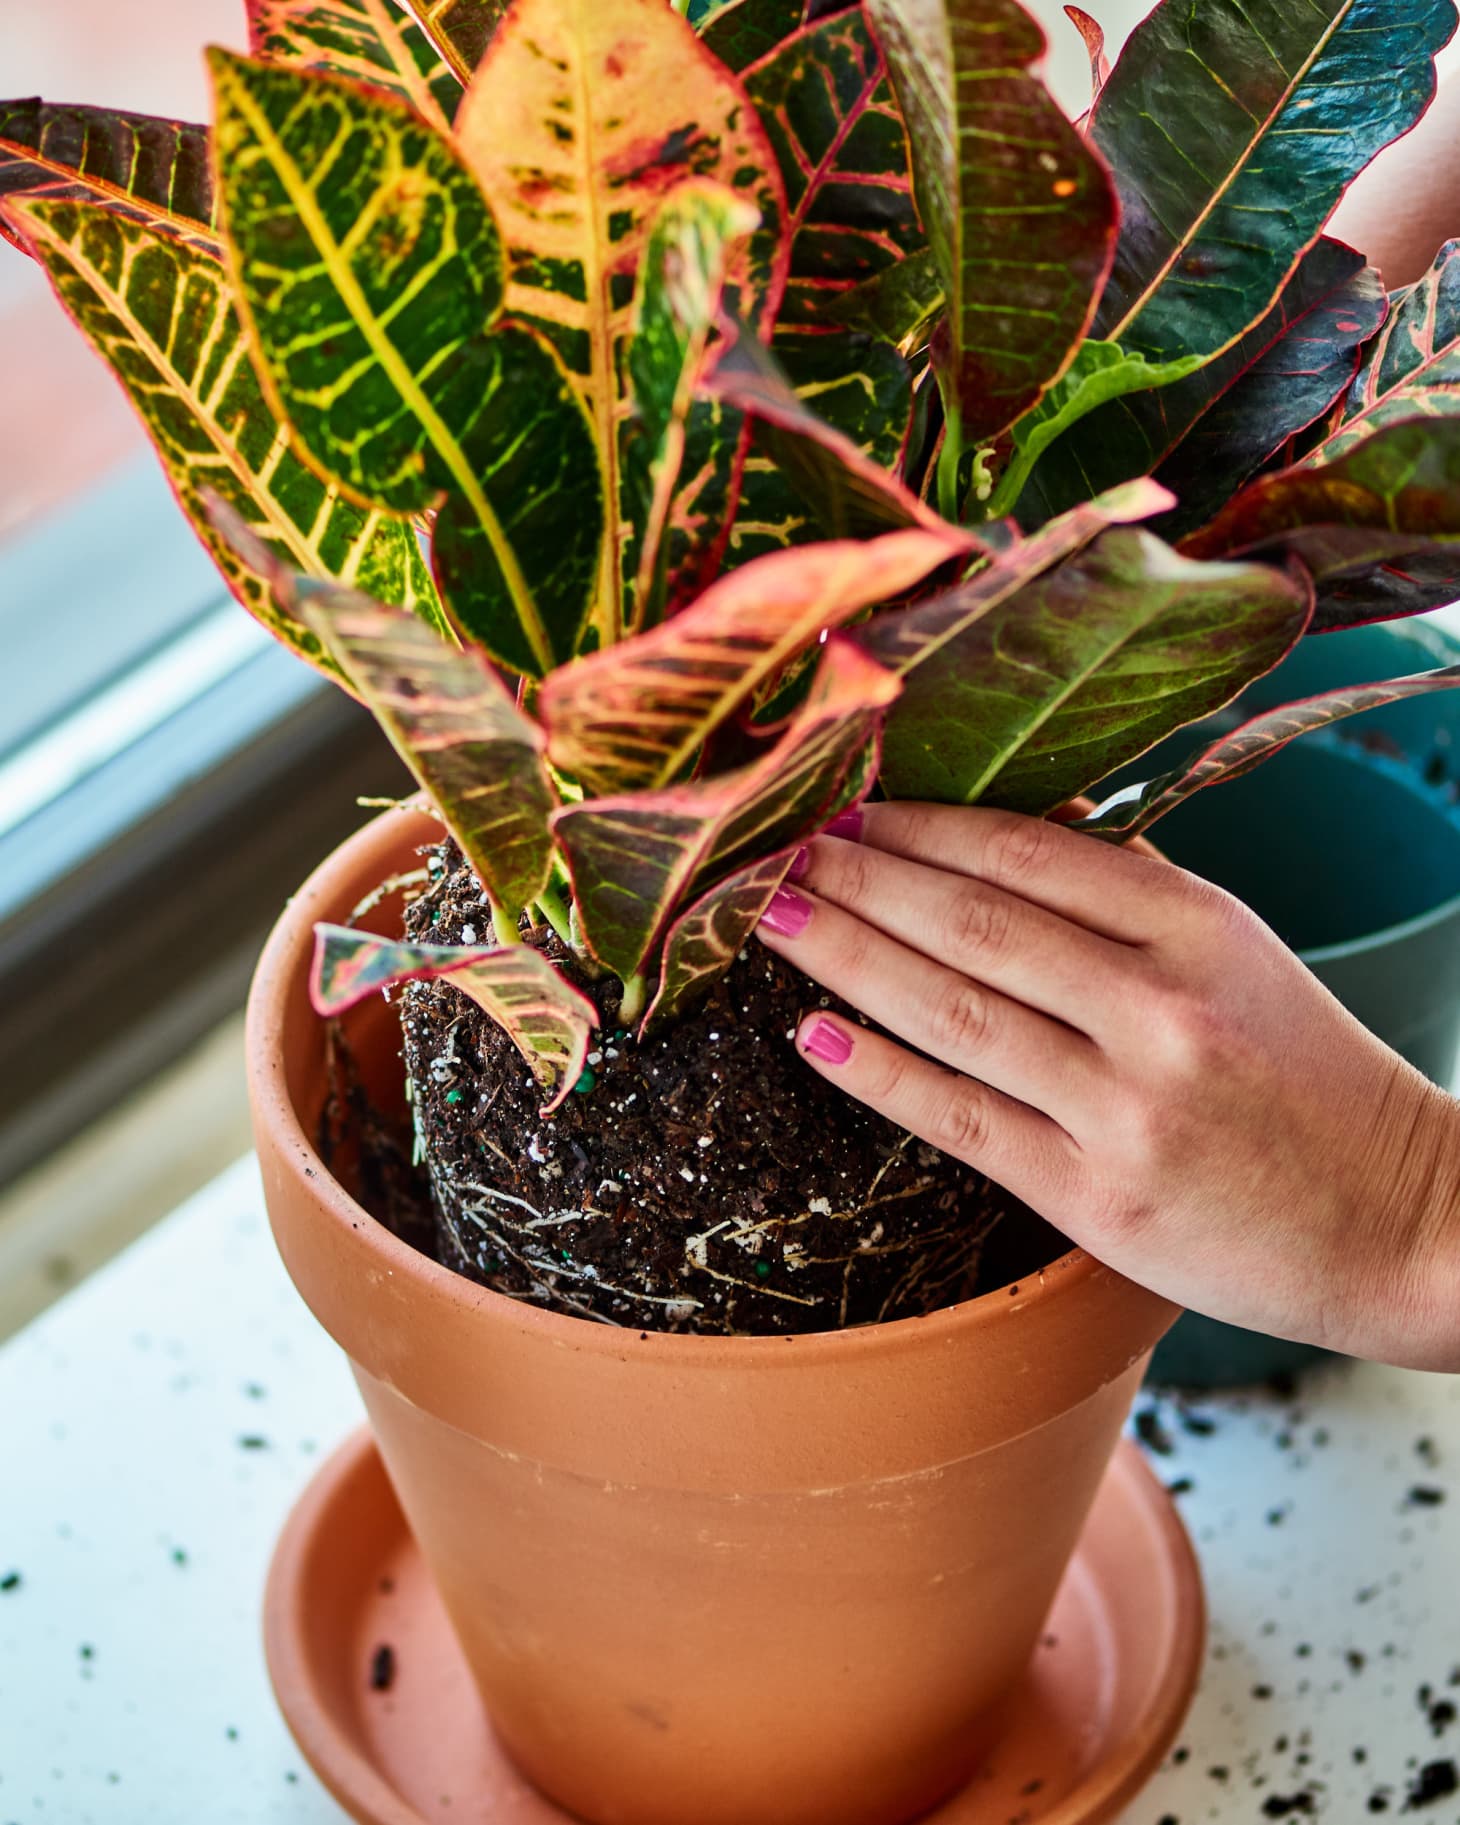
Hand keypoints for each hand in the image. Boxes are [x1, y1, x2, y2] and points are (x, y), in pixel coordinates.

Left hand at [755, 803, 1459, 1370]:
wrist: (1402, 1222)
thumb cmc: (1308, 1077)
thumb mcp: (1238, 955)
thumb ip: (1126, 896)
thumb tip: (999, 831)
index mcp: (1198, 928)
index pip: (1029, 853)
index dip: (920, 825)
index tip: (845, 803)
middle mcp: (1160, 1008)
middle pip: (973, 923)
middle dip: (859, 877)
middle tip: (773, 844)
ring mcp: (1125, 1106)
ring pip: (953, 1011)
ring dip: (846, 956)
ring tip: (770, 916)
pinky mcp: (1097, 1198)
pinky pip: (961, 1119)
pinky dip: (877, 1070)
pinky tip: (812, 1031)